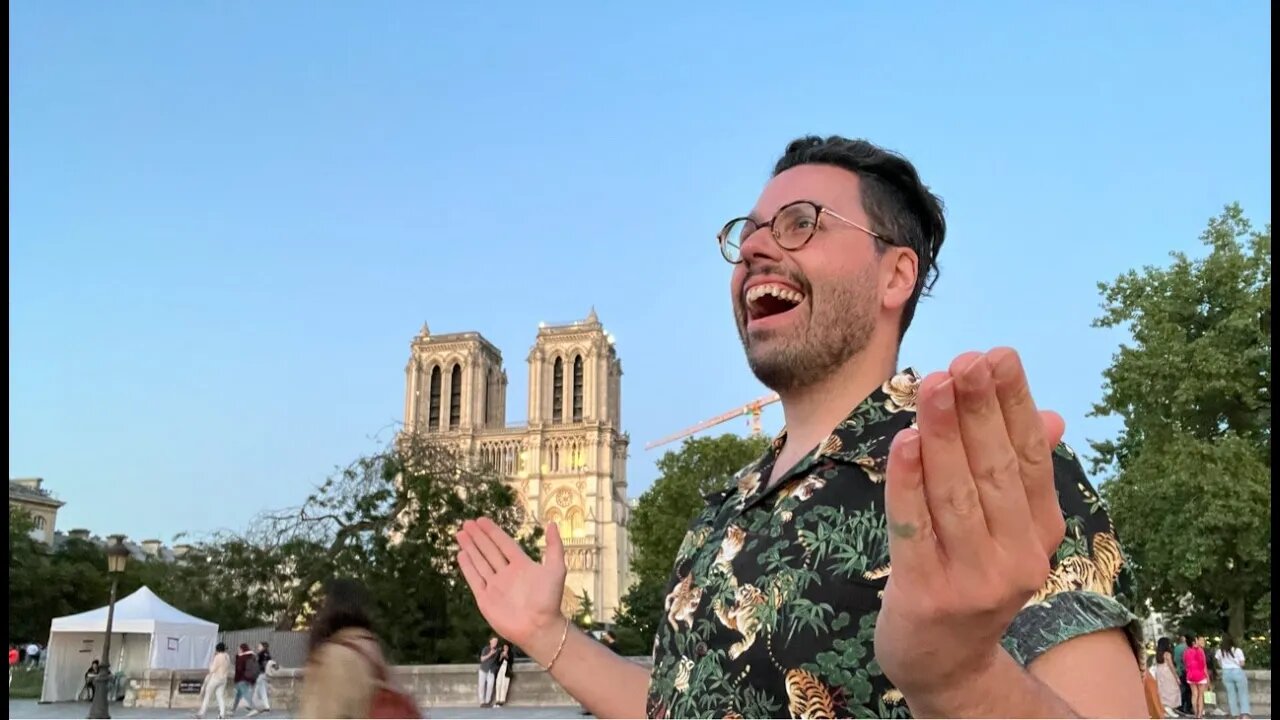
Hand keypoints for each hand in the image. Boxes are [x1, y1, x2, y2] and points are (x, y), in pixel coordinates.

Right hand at [457, 518, 568, 661]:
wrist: (539, 627)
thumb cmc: (549, 599)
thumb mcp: (556, 569)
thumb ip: (554, 546)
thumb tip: (553, 524)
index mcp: (521, 565)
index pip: (504, 543)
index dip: (493, 531)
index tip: (481, 520)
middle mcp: (506, 573)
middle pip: (489, 550)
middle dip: (478, 536)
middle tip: (467, 523)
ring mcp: (495, 585)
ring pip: (480, 562)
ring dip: (470, 547)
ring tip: (460, 534)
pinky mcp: (485, 599)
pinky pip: (474, 579)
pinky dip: (467, 567)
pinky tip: (461, 554)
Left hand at [874, 348, 1066, 699]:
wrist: (946, 660)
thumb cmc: (969, 573)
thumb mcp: (1007, 528)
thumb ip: (1021, 474)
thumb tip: (1052, 416)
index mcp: (1040, 531)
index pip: (1028, 457)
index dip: (1014, 404)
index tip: (1000, 355)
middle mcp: (1016, 555)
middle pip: (994, 469)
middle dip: (979, 408)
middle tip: (967, 359)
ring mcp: (971, 577)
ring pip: (955, 492)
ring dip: (942, 433)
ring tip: (933, 382)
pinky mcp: (925, 591)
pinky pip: (913, 525)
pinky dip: (908, 481)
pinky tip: (903, 441)